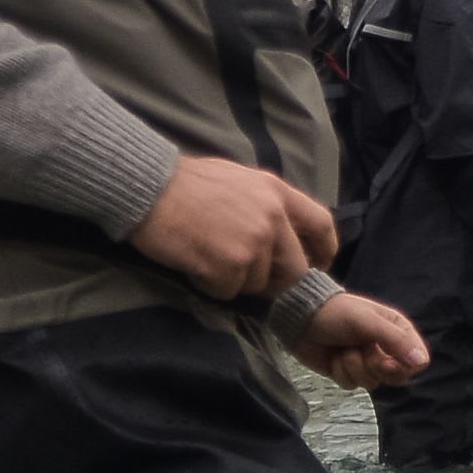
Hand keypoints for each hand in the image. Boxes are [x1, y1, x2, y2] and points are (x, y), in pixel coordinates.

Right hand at [130, 154, 318, 298]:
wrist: (148, 188)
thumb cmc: (186, 183)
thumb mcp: (240, 180)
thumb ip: (267, 206)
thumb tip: (284, 235)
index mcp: (277, 192)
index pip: (322, 225)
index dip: (325, 250)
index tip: (320, 264)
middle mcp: (272, 217)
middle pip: (295, 269)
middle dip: (273, 279)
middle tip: (246, 274)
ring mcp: (252, 243)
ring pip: (257, 284)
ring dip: (234, 280)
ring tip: (207, 255)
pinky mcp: (228, 265)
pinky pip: (228, 291)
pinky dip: (211, 285)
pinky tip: (194, 262)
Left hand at [288, 290, 428, 390]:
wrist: (300, 319)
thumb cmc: (337, 313)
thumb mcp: (368, 323)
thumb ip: (396, 341)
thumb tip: (422, 363)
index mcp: (398, 331)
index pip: (417, 360)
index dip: (402, 365)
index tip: (384, 359)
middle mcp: (386, 348)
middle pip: (397, 377)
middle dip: (375, 367)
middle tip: (361, 351)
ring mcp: (367, 362)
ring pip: (373, 383)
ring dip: (353, 366)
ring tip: (342, 349)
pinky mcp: (349, 373)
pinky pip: (353, 385)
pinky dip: (341, 372)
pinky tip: (333, 357)